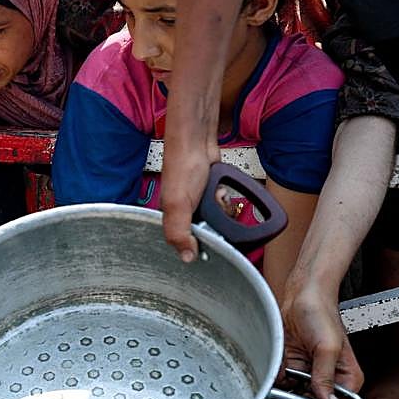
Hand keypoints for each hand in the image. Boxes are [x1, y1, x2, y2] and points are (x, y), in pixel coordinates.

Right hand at [159, 129, 217, 261]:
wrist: (197, 141)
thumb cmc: (181, 166)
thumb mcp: (177, 204)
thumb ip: (179, 232)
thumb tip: (187, 257)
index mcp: (171, 221)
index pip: (189, 244)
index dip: (202, 243)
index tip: (211, 239)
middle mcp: (184, 214)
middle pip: (209, 233)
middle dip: (218, 224)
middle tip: (213, 212)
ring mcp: (199, 203)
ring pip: (220, 220)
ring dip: (224, 209)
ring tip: (217, 196)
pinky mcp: (211, 193)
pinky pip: (224, 205)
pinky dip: (226, 198)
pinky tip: (221, 190)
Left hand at [280, 277, 363, 398]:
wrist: (299, 296)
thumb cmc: (320, 314)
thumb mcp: (327, 347)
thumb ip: (326, 377)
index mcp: (347, 377)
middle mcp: (329, 378)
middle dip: (302, 394)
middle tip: (297, 377)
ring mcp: (310, 373)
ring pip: (296, 394)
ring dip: (288, 383)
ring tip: (290, 363)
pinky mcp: (293, 367)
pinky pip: (283, 382)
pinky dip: (278, 374)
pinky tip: (282, 360)